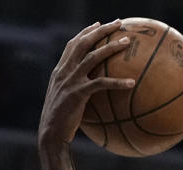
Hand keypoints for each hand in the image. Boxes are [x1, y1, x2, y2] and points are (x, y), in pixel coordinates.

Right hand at [38, 20, 134, 148]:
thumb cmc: (62, 121)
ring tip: (127, 42)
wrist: (51, 133)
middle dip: (101, 30)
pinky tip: (132, 82)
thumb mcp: (67, 100)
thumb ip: (78, 89)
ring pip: (93, 57)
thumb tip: (95, 90)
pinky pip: (101, 84)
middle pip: (83, 43)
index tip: (98, 23)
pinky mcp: (78, 93)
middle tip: (118, 23)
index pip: (72, 44)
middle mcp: (64, 71)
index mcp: (60, 70)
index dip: (85, 32)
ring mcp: (70, 81)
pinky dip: (117, 82)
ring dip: (111, 47)